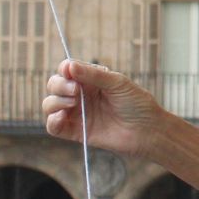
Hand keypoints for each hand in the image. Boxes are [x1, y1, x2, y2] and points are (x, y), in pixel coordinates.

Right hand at [42, 60, 172, 159]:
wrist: (147, 131)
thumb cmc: (137, 104)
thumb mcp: (118, 83)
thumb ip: (94, 75)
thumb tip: (70, 66)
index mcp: (90, 80)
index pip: (67, 70)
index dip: (65, 69)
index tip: (70, 72)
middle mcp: (80, 95)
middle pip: (54, 85)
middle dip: (59, 85)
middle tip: (75, 91)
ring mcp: (77, 113)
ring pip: (50, 104)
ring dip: (55, 101)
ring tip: (73, 103)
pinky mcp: (76, 132)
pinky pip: (53, 127)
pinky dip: (51, 121)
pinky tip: (61, 117)